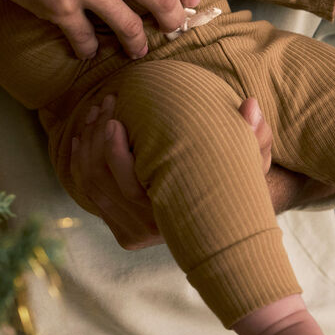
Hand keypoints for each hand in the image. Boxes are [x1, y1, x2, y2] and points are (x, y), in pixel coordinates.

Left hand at [69, 94, 272, 248]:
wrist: (225, 222)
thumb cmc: (238, 185)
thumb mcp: (252, 163)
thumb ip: (255, 136)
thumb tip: (251, 103)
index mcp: (173, 217)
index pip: (130, 184)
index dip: (114, 150)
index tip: (114, 118)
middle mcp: (147, 230)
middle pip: (102, 181)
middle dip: (96, 137)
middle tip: (105, 103)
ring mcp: (129, 230)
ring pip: (90, 184)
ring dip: (86, 143)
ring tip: (96, 110)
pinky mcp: (117, 224)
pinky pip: (88, 190)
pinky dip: (80, 160)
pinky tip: (83, 133)